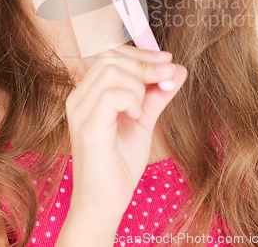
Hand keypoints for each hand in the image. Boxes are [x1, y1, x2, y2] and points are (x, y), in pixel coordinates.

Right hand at [64, 44, 186, 233]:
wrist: (105, 204)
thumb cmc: (119, 164)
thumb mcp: (144, 120)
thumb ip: (157, 94)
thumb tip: (178, 69)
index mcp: (89, 93)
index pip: (111, 55)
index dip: (140, 53)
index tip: (167, 60)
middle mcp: (79, 97)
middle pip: (110, 57)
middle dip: (144, 62)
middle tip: (167, 74)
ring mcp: (80, 110)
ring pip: (111, 70)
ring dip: (138, 83)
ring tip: (143, 108)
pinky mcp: (88, 126)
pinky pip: (111, 94)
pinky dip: (131, 100)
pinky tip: (135, 117)